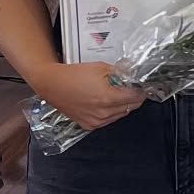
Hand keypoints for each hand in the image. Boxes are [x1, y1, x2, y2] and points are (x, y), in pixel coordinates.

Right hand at [29, 61, 145, 131]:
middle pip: (131, 107)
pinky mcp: (89, 125)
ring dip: (123, 105)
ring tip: (114, 94)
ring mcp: (96, 121)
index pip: (137, 97)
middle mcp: (103, 113)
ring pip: (121, 114)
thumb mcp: (101, 67)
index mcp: (108, 98)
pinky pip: (109, 120)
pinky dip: (111, 112)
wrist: (51, 84)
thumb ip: (121, 72)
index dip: (141, 90)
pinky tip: (104, 102)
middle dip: (133, 97)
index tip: (141, 86)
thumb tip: (134, 74)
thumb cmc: (73, 75)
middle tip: (129, 88)